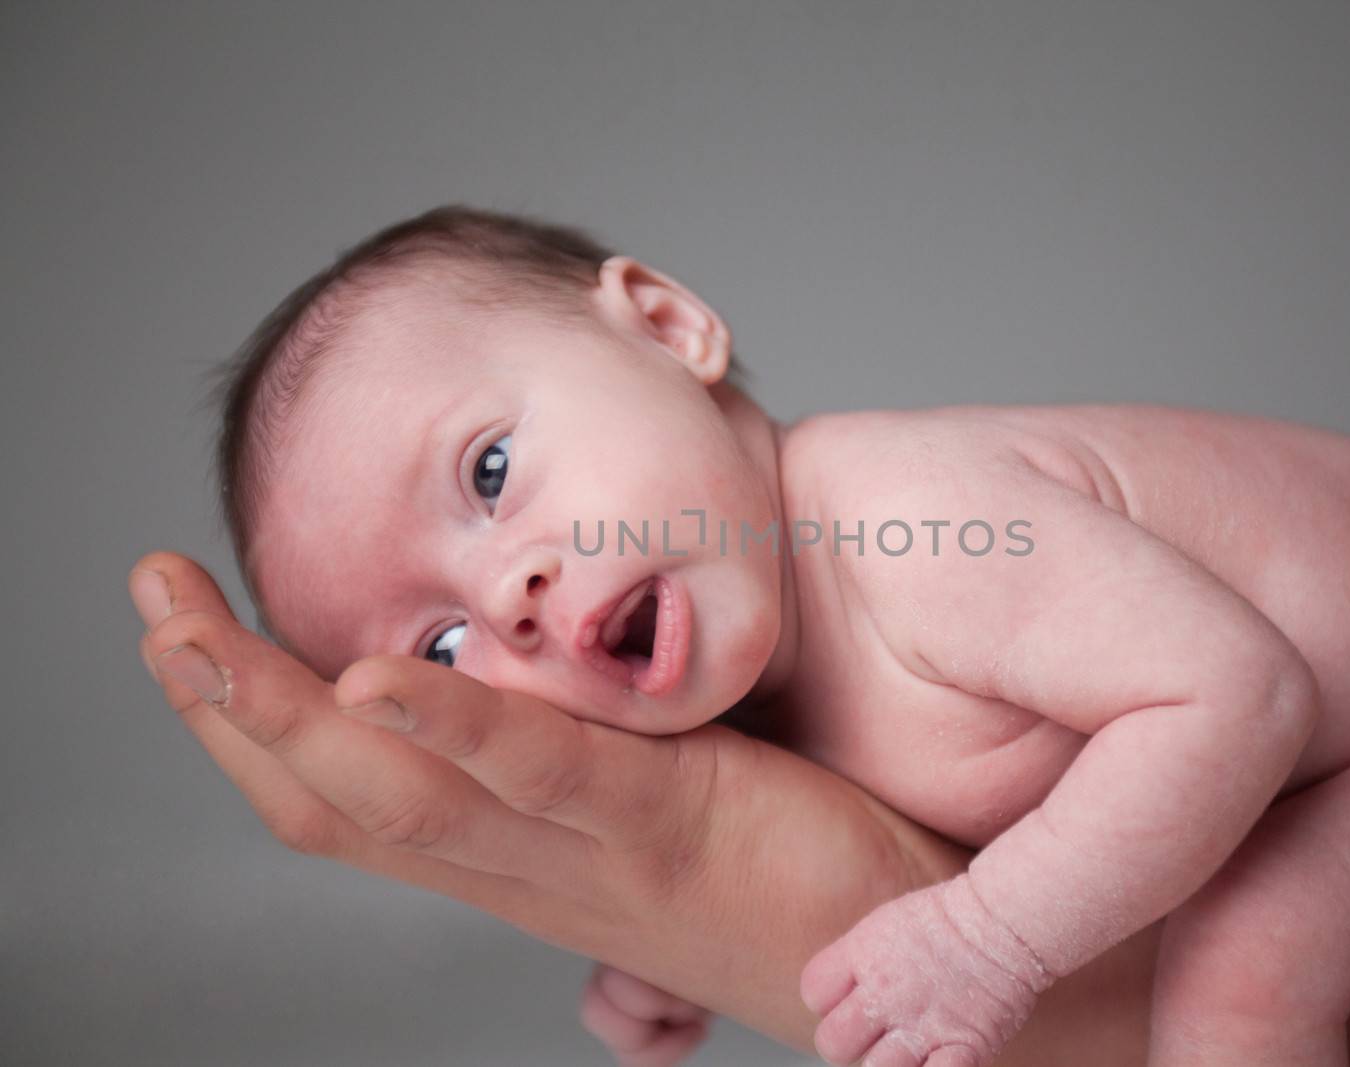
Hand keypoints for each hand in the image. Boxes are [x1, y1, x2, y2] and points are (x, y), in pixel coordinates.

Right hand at [127, 550, 960, 1050]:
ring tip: (188, 626)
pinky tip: (374, 673)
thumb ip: (606, 785)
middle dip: (224, 704)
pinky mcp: (673, 831)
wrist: (930, 982)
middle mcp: (532, 868)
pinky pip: (540, 778)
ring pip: (397, 796)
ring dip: (278, 713)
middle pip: (337, 797)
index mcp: (528, 857)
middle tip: (148, 597)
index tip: (194, 634)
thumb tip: (560, 732)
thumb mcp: (675, 820)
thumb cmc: (811, 878)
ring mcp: (592, 858)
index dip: (258, 726)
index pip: (355, 799)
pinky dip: (450, 727)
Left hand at [801, 876, 1048, 1066]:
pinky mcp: (962, 1046)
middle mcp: (886, 991)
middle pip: (833, 1043)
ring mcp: (923, 1021)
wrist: (1008, 919)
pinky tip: (935, 1063)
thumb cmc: (952, 919)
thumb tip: (841, 991)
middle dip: (847, 1045)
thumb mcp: (889, 923)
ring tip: (905, 1053)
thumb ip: (860, 960)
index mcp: (865, 953)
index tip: (848, 1001)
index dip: (827, 1003)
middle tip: (872, 1036)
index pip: (814, 993)